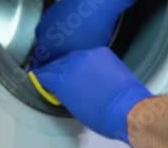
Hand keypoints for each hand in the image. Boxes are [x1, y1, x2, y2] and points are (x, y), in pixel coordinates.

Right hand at [30, 0, 136, 67]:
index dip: (44, 73)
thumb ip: (69, 62)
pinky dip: (61, 31)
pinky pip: (55, 25)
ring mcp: (49, 17)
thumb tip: (65, 67)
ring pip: (49, 36)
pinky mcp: (57, 7)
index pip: (37, 64)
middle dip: (51, 57)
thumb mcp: (83, 53)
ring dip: (56, 43)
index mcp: (45, 45)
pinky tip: (75, 32)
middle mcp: (42, 31)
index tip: (51, 78)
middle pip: (42, 50)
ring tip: (71, 48)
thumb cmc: (92, 28)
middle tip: (63, 63)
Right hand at [32, 47, 151, 142]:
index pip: (43, 73)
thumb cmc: (103, 115)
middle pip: (57, 62)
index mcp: (61, 78)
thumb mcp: (74, 107)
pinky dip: (88, 61)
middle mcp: (72, 62)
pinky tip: (90, 69)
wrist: (127, 107)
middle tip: (55, 76)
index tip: (40, 79)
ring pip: (73, 56)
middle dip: (54, 69)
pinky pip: (89, 54)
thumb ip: (63, 92)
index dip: (41, 77)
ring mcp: (88, 55)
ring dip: (71, 63)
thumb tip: (61, 88)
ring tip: (74, 73)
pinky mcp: (102, 51)